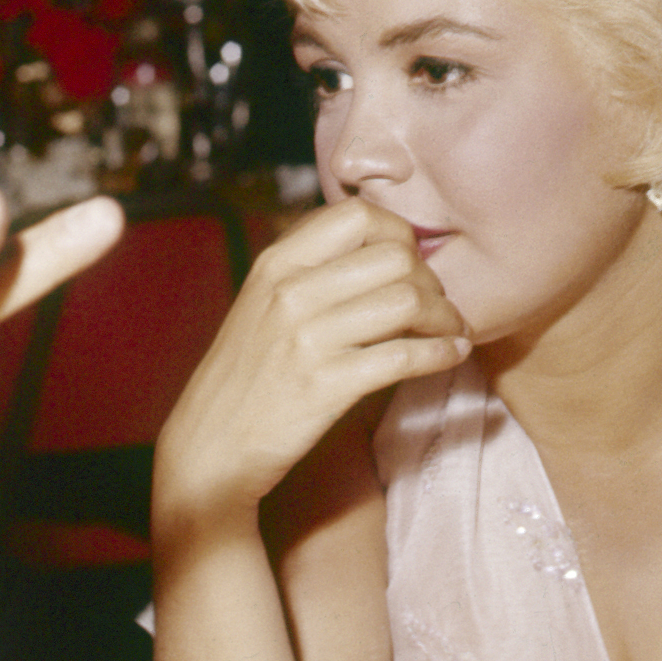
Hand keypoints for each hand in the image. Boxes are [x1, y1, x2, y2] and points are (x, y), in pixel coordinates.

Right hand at [153, 198, 467, 528]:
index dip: (398, 233)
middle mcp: (289, 292)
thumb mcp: (262, 303)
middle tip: (436, 304)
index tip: (409, 262)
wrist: (211, 445)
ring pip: (407, 301)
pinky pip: (405, 356)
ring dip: (445, 316)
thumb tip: (382, 246)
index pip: (357, 215)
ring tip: (450, 330)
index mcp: (275, 263)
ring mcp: (307, 339)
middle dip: (431, 279)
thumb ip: (310, 268)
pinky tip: (451, 355)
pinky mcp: (326, 386)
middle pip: (394, 257)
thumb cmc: (248, 374)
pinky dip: (441, 353)